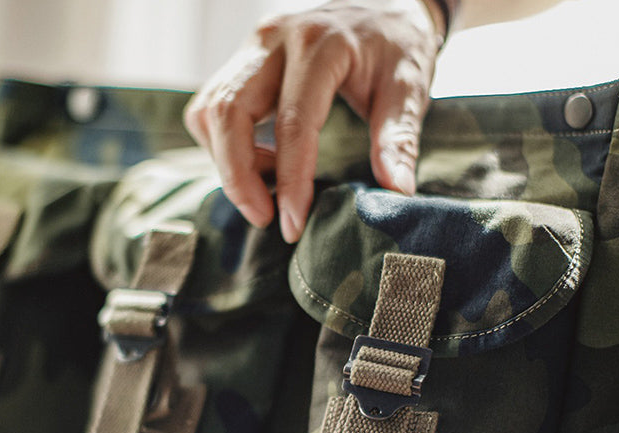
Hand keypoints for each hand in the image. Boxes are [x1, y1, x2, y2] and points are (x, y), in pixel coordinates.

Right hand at [184, 0, 443, 242]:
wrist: (383, 0)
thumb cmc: (396, 44)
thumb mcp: (409, 84)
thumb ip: (399, 137)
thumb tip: (396, 191)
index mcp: (319, 44)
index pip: (292, 124)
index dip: (289, 182)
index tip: (292, 226)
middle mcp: (274, 40)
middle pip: (227, 113)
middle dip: (237, 177)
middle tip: (264, 217)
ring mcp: (251, 47)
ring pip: (209, 111)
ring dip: (227, 161)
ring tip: (267, 187)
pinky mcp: (242, 61)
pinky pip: (211, 107)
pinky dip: (225, 145)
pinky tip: (261, 160)